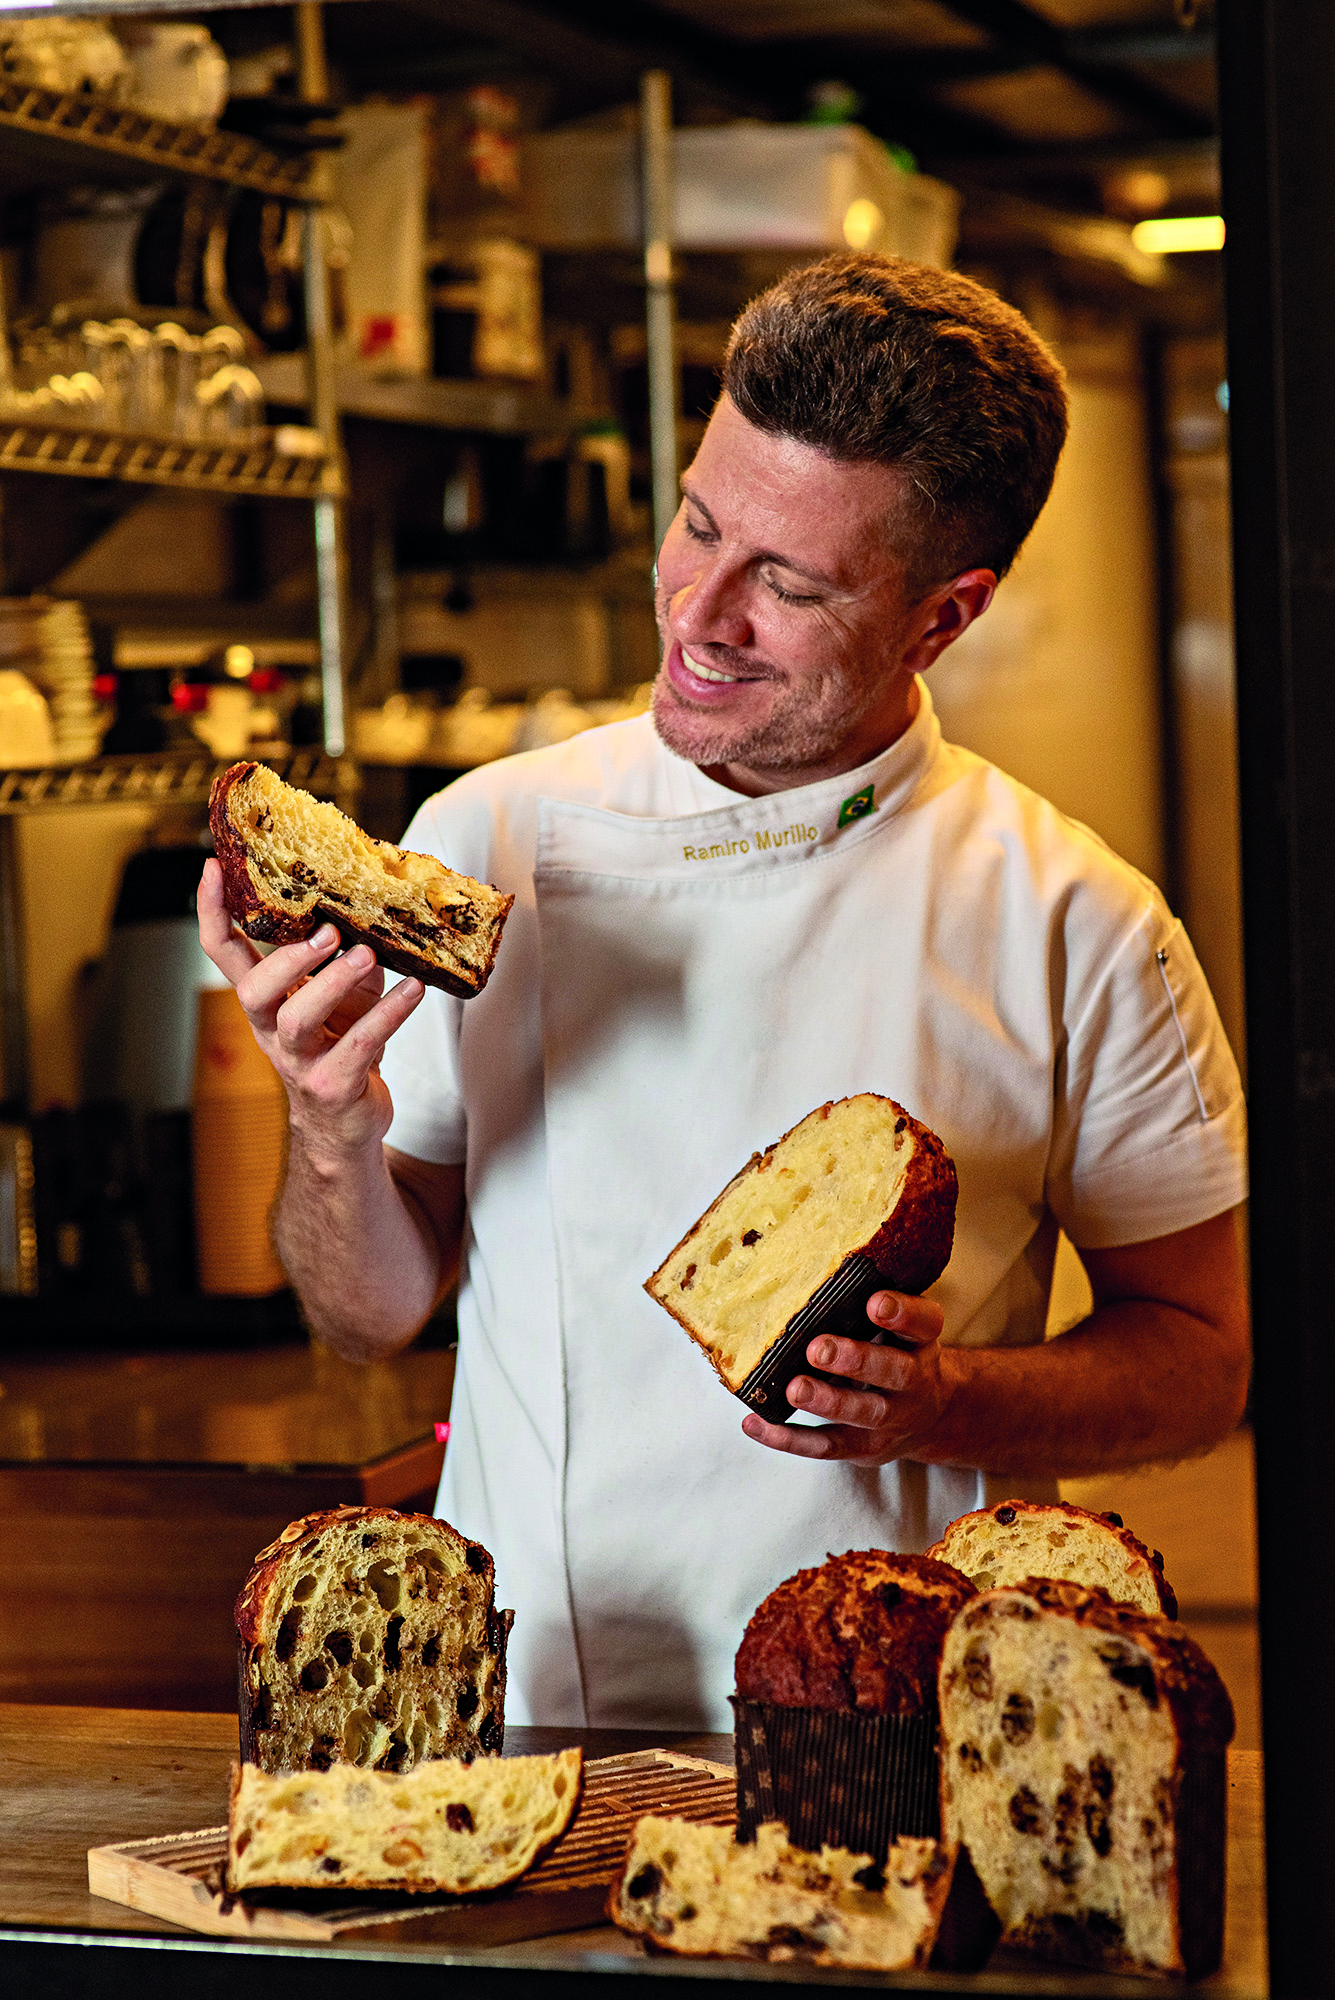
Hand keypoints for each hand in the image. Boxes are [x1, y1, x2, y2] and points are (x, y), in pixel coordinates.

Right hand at [197, 857, 424, 1159]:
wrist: (345, 1125)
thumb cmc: (341, 1046)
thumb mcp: (340, 995)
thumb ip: (344, 954)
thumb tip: (368, 902)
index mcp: (264, 1003)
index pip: (222, 954)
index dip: (211, 913)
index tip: (211, 868)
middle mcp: (272, 1031)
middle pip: (255, 992)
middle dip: (289, 960)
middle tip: (327, 933)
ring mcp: (300, 1061)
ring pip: (299, 1020)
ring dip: (334, 983)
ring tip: (367, 955)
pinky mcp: (334, 1085)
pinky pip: (359, 1046)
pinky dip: (389, 1014)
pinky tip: (414, 991)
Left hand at [741, 1290, 952, 1462]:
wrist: (930, 1419)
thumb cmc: (895, 1356)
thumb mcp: (897, 1330)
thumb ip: (865, 1308)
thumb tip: (801, 1278)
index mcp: (920, 1342)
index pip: (924, 1323)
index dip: (902, 1313)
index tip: (875, 1302)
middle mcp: (914, 1381)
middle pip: (894, 1371)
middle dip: (855, 1360)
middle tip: (818, 1348)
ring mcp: (891, 1419)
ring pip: (863, 1413)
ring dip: (826, 1401)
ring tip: (794, 1389)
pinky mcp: (864, 1447)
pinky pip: (826, 1446)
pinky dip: (787, 1438)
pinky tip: (754, 1423)